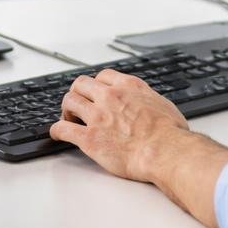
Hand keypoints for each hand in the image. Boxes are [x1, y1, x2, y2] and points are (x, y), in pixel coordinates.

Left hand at [50, 69, 189, 181]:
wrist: (165, 151)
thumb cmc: (170, 134)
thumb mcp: (163, 105)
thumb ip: (148, 100)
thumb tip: (150, 105)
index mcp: (129, 87)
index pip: (103, 76)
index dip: (97, 85)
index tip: (95, 92)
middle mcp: (110, 97)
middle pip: (81, 84)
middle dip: (78, 93)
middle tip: (78, 105)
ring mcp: (97, 116)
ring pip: (69, 102)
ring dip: (66, 110)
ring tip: (69, 119)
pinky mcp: (89, 138)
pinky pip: (63, 129)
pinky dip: (57, 130)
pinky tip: (58, 134)